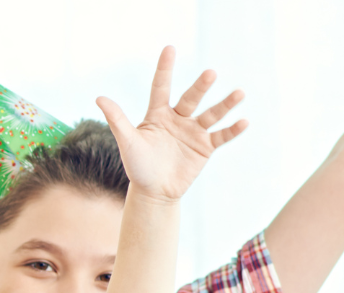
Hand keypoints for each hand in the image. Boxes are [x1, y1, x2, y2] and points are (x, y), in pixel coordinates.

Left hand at [96, 48, 245, 202]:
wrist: (153, 193)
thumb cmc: (137, 165)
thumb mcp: (127, 142)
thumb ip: (117, 120)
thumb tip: (99, 97)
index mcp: (158, 114)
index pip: (161, 87)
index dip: (165, 69)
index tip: (169, 48)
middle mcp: (178, 118)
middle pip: (191, 98)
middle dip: (201, 87)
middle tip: (210, 73)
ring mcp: (193, 132)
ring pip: (211, 114)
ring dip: (225, 104)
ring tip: (239, 93)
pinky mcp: (205, 147)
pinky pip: (221, 136)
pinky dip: (232, 130)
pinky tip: (244, 121)